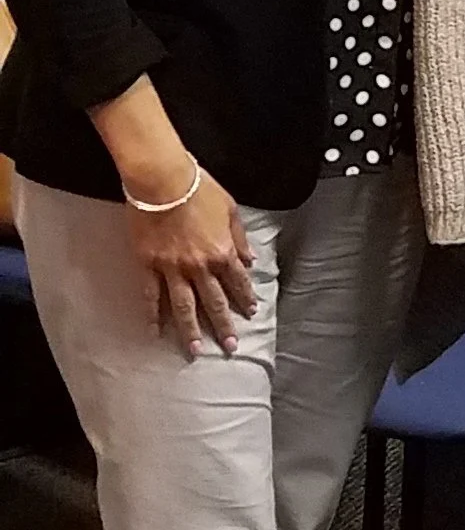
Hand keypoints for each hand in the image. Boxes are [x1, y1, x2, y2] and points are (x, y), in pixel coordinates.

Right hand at [126, 171, 256, 358]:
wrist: (162, 179)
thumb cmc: (198, 188)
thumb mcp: (230, 209)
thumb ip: (240, 237)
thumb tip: (251, 260)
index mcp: (222, 251)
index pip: (238, 283)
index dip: (245, 299)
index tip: (250, 314)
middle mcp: (200, 265)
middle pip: (214, 302)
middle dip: (223, 326)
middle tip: (229, 347)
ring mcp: (173, 268)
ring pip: (184, 306)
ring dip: (190, 330)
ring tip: (194, 350)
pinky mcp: (149, 264)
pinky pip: (151, 295)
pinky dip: (153, 314)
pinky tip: (155, 331)